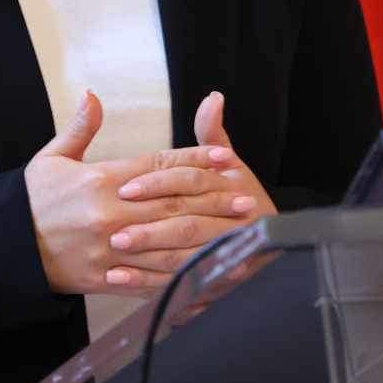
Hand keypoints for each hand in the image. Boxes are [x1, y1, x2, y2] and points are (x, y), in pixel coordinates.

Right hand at [25, 92, 255, 296]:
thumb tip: (92, 96)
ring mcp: (112, 247)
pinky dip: (182, 274)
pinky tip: (206, 272)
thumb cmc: (32, 202)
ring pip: (170, 241)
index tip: (225, 157)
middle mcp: (112, 212)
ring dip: (208, 236)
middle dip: (213, 199)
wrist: (6, 248)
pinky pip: (152, 277)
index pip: (160, 165)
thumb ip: (78, 128)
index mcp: (102, 180)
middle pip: (174, 202)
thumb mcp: (51, 158)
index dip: (196, 160)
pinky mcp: (108, 276)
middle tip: (244, 197)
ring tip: (236, 233)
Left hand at [102, 91, 278, 289]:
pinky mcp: (216, 277)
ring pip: (184, 255)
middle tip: (114, 232)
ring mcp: (224, 250)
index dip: (157, 183)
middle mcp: (229, 217)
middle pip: (186, 221)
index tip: (125, 188)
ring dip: (148, 258)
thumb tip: (213, 98)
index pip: (189, 179)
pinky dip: (150, 283)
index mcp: (226, 183)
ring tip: (113, 258)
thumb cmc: (238, 191)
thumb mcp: (228, 159)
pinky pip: (181, 281)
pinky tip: (121, 281)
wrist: (268, 235)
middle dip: (149, 229)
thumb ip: (212, 131)